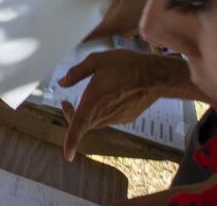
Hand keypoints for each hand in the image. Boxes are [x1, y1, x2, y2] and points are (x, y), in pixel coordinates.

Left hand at [57, 50, 191, 160]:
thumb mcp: (96, 60)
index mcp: (94, 101)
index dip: (71, 141)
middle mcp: (104, 114)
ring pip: (96, 122)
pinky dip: (102, 113)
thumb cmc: (125, 65)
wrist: (155, 75)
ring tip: (88, 98)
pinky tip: (108, 98)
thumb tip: (61, 83)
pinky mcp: (126, 118)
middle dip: (72, 116)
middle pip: (84, 124)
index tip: (67, 155)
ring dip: (87, 114)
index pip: (79, 126)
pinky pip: (108, 119)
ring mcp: (117, 119)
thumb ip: (76, 73)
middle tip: (66, 103)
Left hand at [63, 0, 155, 40]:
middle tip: (54, 5)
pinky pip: (109, 12)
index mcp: (113, 25)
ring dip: (87, 9)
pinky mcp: (131, 15)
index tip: (52, 26)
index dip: (68, 31)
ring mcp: (126, 23)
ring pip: (100, 18)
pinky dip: (99, 4)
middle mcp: (119, 28)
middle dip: (74, 16)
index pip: (84, 35)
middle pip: (90, 26)